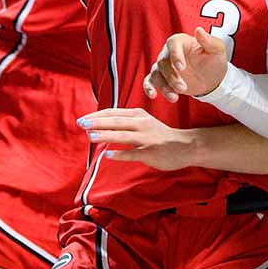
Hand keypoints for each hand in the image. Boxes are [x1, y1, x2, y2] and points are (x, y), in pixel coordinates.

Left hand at [78, 108, 200, 170]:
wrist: (186, 146)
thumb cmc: (160, 135)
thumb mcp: (144, 122)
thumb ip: (125, 122)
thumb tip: (100, 125)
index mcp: (139, 115)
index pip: (113, 113)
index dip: (97, 115)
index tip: (82, 119)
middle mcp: (143, 124)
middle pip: (116, 121)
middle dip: (97, 122)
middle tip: (81, 124)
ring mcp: (147, 139)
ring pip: (123, 136)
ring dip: (105, 135)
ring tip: (90, 136)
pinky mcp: (151, 153)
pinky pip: (133, 154)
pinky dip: (119, 154)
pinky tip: (107, 155)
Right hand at [143, 30, 227, 101]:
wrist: (212, 78)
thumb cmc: (214, 61)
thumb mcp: (218, 50)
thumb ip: (210, 41)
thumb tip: (199, 30)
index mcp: (182, 41)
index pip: (173, 43)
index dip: (175, 55)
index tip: (181, 68)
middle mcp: (170, 52)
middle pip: (163, 61)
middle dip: (172, 76)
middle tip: (183, 88)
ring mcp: (165, 66)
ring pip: (156, 73)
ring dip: (163, 86)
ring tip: (174, 97)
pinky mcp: (162, 78)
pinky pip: (150, 80)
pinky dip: (149, 87)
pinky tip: (153, 95)